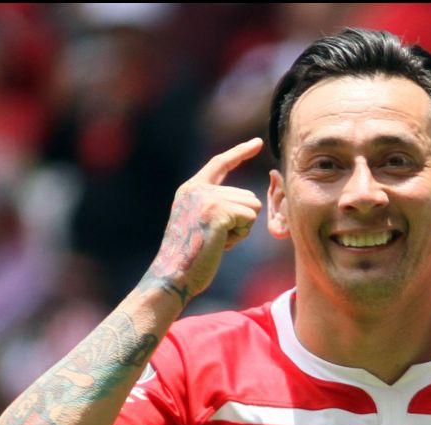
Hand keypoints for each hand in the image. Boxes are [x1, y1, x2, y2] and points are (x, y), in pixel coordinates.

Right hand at [140, 138, 263, 305]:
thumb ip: (218, 206)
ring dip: (242, 229)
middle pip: (247, 195)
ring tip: (218, 240)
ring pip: (252, 206)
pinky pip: (250, 218)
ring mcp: (207, 198)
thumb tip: (249, 201)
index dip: (240, 152)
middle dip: (241, 221)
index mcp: (191, 189)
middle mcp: (198, 188)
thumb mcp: (201, 222)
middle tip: (217, 238)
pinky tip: (221, 244)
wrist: (174, 275)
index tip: (257, 142)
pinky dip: (241, 235)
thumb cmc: (190, 257)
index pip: (220, 163)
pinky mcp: (217, 211)